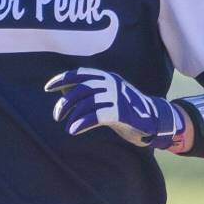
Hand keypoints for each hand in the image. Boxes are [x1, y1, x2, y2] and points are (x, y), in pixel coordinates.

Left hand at [45, 68, 182, 148]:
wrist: (154, 120)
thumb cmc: (126, 110)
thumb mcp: (108, 96)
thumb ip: (90, 92)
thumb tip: (63, 92)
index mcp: (107, 77)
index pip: (80, 73)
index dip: (62, 79)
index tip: (48, 88)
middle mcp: (112, 83)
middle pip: (81, 89)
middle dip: (65, 102)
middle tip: (57, 116)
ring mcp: (118, 96)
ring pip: (87, 102)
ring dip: (73, 115)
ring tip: (67, 126)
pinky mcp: (121, 112)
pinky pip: (96, 116)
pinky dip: (82, 123)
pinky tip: (74, 130)